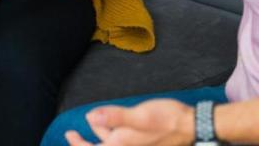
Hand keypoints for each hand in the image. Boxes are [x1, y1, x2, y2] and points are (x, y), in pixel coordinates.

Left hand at [65, 99, 193, 145]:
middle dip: (91, 135)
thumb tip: (90, 116)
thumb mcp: (139, 115)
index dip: (78, 144)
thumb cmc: (166, 120)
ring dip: (103, 131)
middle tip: (81, 125)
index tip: (69, 134)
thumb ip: (114, 117)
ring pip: (111, 140)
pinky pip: (121, 139)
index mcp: (122, 145)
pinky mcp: (142, 142)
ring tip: (100, 117)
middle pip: (101, 145)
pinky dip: (113, 132)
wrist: (190, 125)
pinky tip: (116, 122)